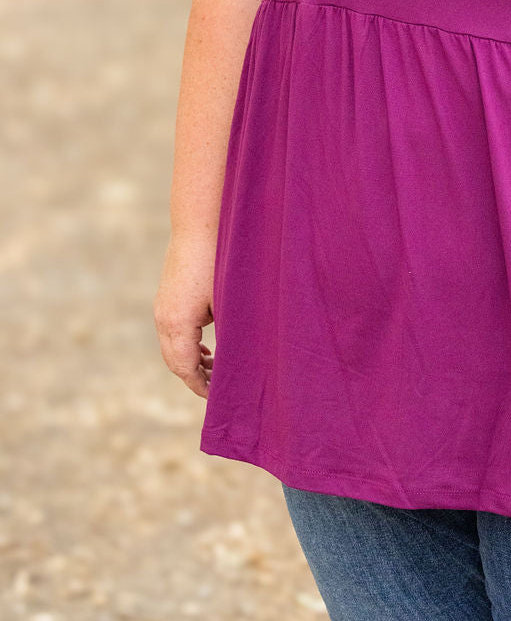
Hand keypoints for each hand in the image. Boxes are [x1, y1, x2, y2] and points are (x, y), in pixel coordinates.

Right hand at [153, 235, 216, 398]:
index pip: (185, 368)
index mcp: (177, 324)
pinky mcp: (167, 296)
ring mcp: (162, 306)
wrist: (199, 223)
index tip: (220, 397)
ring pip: (172, 347)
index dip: (202, 386)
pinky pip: (172, 332)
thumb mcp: (229, 302)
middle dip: (196, 378)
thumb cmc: (220, 261)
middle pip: (175, 361)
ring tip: (216, 371)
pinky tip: (207, 350)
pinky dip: (188, 346)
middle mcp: (163, 318)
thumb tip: (238, 362)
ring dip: (192, 362)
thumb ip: (230, 334)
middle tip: (219, 389)